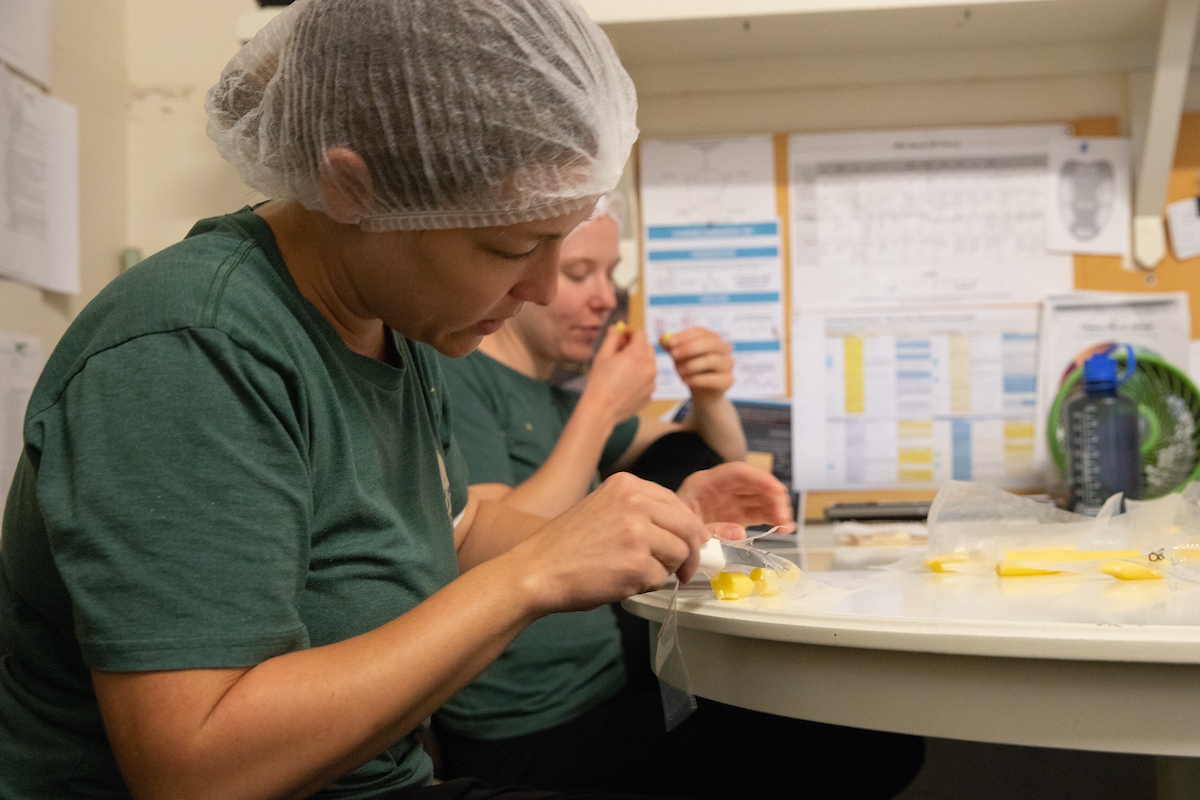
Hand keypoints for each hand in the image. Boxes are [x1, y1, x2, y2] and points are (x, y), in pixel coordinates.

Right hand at [507, 473, 709, 613]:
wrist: (536, 570)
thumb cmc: (566, 545)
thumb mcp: (602, 508)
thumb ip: (640, 511)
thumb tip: (686, 529)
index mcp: (626, 485)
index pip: (676, 502)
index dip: (688, 527)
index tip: (693, 542)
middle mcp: (634, 502)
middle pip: (687, 527)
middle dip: (691, 551)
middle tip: (685, 570)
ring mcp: (637, 533)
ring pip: (679, 554)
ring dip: (663, 569)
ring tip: (635, 573)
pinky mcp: (637, 564)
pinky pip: (660, 578)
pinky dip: (645, 586)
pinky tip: (621, 582)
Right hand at [581, 324, 656, 424]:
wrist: (601, 409)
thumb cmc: (599, 382)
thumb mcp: (603, 355)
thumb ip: (612, 337)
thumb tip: (617, 328)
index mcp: (638, 354)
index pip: (640, 334)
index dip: (630, 332)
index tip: (622, 335)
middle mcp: (650, 367)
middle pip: (648, 347)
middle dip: (636, 346)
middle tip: (621, 351)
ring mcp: (652, 382)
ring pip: (650, 364)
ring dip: (639, 361)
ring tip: (622, 369)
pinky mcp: (650, 394)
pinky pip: (648, 379)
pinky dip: (640, 377)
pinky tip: (626, 383)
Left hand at [661, 327, 733, 400]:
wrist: (702, 393)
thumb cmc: (691, 370)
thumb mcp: (679, 357)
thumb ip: (672, 347)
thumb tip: (662, 338)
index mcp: (712, 338)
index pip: (700, 331)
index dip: (684, 336)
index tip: (670, 343)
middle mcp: (724, 348)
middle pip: (709, 343)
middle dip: (689, 348)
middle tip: (673, 355)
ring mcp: (728, 364)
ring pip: (711, 360)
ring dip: (691, 365)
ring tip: (678, 372)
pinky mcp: (728, 380)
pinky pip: (713, 378)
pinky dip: (697, 379)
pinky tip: (685, 381)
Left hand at [676, 462, 793, 531]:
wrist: (667, 539)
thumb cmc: (673, 529)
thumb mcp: (688, 529)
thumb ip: (713, 530)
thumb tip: (741, 531)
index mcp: (703, 483)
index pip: (736, 472)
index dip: (758, 479)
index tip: (777, 489)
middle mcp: (720, 488)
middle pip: (752, 484)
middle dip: (772, 496)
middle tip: (784, 514)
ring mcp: (729, 501)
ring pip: (759, 498)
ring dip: (776, 509)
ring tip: (786, 524)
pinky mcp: (736, 514)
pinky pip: (758, 512)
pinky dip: (771, 519)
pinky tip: (783, 527)